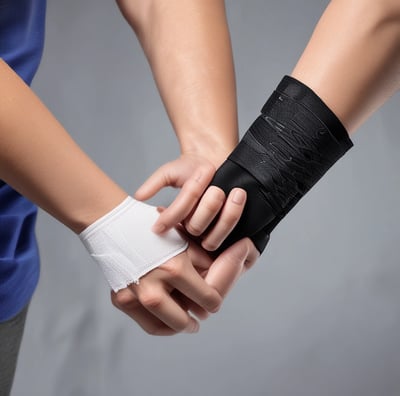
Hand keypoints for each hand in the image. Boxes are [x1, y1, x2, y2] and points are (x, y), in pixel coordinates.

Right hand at [110, 235, 258, 335]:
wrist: (114, 223)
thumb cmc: (153, 229)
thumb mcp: (184, 241)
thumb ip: (203, 265)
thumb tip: (212, 288)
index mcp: (174, 269)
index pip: (207, 299)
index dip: (214, 303)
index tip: (213, 303)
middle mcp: (153, 288)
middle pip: (183, 322)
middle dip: (195, 321)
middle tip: (199, 318)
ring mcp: (134, 296)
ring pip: (164, 327)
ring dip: (178, 326)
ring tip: (186, 322)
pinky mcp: (120, 300)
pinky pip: (146, 323)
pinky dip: (160, 324)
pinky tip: (168, 317)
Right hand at [135, 154, 246, 250]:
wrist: (216, 158)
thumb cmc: (192, 165)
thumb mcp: (169, 172)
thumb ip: (154, 183)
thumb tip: (137, 197)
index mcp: (179, 220)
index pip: (173, 221)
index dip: (170, 216)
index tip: (179, 201)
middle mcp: (196, 227)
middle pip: (195, 227)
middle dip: (206, 206)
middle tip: (215, 187)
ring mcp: (213, 230)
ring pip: (214, 234)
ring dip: (226, 212)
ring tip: (236, 192)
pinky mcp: (232, 229)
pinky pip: (234, 232)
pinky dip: (237, 214)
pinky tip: (239, 196)